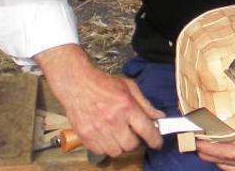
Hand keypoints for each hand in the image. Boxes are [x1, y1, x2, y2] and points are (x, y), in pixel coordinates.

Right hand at [34, 44, 165, 156]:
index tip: (157, 143)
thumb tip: (158, 117)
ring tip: (117, 133)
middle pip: (131, 145)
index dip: (155, 140)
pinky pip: (101, 152)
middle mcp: (113, 120)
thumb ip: (145, 104)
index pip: (147, 130)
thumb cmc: (103, 83)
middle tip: (131, 132)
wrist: (76, 83)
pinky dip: (105, 147)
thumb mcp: (128, 87)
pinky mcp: (85, 136)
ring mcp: (98, 129)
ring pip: (116, 151)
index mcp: (127, 106)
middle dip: (134, 140)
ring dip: (119, 145)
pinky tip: (105, 135)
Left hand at [195, 112, 234, 169]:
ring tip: (205, 144)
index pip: (223, 153)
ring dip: (215, 157)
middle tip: (193, 140)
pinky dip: (226, 158)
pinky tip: (227, 147)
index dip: (206, 146)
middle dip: (206, 153)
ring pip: (228, 166)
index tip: (193, 138)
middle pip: (221, 163)